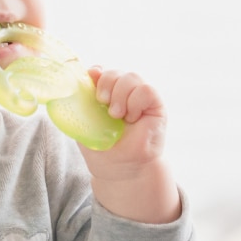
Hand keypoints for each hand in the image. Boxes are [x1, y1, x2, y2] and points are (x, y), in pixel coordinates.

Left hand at [80, 66, 180, 224]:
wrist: (121, 169)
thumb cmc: (103, 148)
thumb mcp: (86, 122)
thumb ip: (84, 99)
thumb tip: (90, 72)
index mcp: (105, 95)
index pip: (101, 71)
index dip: (96, 73)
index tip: (91, 81)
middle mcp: (123, 94)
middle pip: (115, 72)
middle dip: (106, 83)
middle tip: (102, 102)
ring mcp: (140, 98)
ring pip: (131, 77)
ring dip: (120, 94)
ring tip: (117, 115)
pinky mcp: (155, 105)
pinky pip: (146, 90)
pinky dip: (135, 102)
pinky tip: (131, 117)